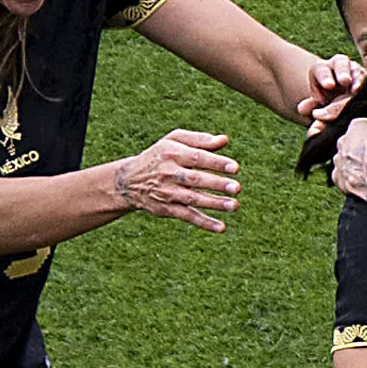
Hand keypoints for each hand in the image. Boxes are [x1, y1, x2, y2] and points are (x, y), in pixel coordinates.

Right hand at [114, 128, 240, 229]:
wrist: (129, 181)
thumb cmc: (160, 156)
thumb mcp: (173, 141)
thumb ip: (199, 139)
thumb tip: (224, 140)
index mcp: (172, 153)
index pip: (197, 157)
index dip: (216, 163)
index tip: (235, 168)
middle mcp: (168, 173)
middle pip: (195, 179)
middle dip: (217, 184)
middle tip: (237, 187)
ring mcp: (167, 192)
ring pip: (193, 199)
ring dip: (214, 203)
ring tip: (234, 205)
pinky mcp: (166, 209)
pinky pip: (187, 216)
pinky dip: (204, 222)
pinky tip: (221, 227)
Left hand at [298, 50, 366, 127]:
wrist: (340, 106)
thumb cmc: (326, 103)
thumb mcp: (316, 105)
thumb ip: (310, 106)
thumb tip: (302, 109)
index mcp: (323, 69)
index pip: (321, 69)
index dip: (324, 76)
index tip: (328, 86)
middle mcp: (340, 67)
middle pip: (341, 63)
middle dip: (342, 72)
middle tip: (344, 81)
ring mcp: (356, 73)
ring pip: (358, 71)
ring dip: (358, 80)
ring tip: (356, 90)